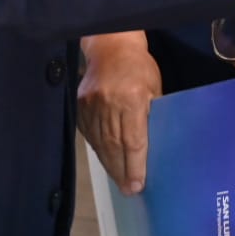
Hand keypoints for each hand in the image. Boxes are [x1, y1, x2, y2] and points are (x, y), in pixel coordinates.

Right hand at [75, 32, 160, 194]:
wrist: (110, 45)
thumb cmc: (139, 66)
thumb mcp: (154, 87)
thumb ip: (153, 114)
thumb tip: (154, 144)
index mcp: (131, 98)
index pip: (133, 140)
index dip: (135, 165)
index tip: (137, 184)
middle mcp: (108, 104)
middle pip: (114, 146)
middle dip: (122, 171)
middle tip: (129, 190)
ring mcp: (91, 105)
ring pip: (100, 143)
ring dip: (110, 164)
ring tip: (118, 180)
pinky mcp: (80, 105)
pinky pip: (89, 134)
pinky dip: (98, 150)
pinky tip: (105, 160)